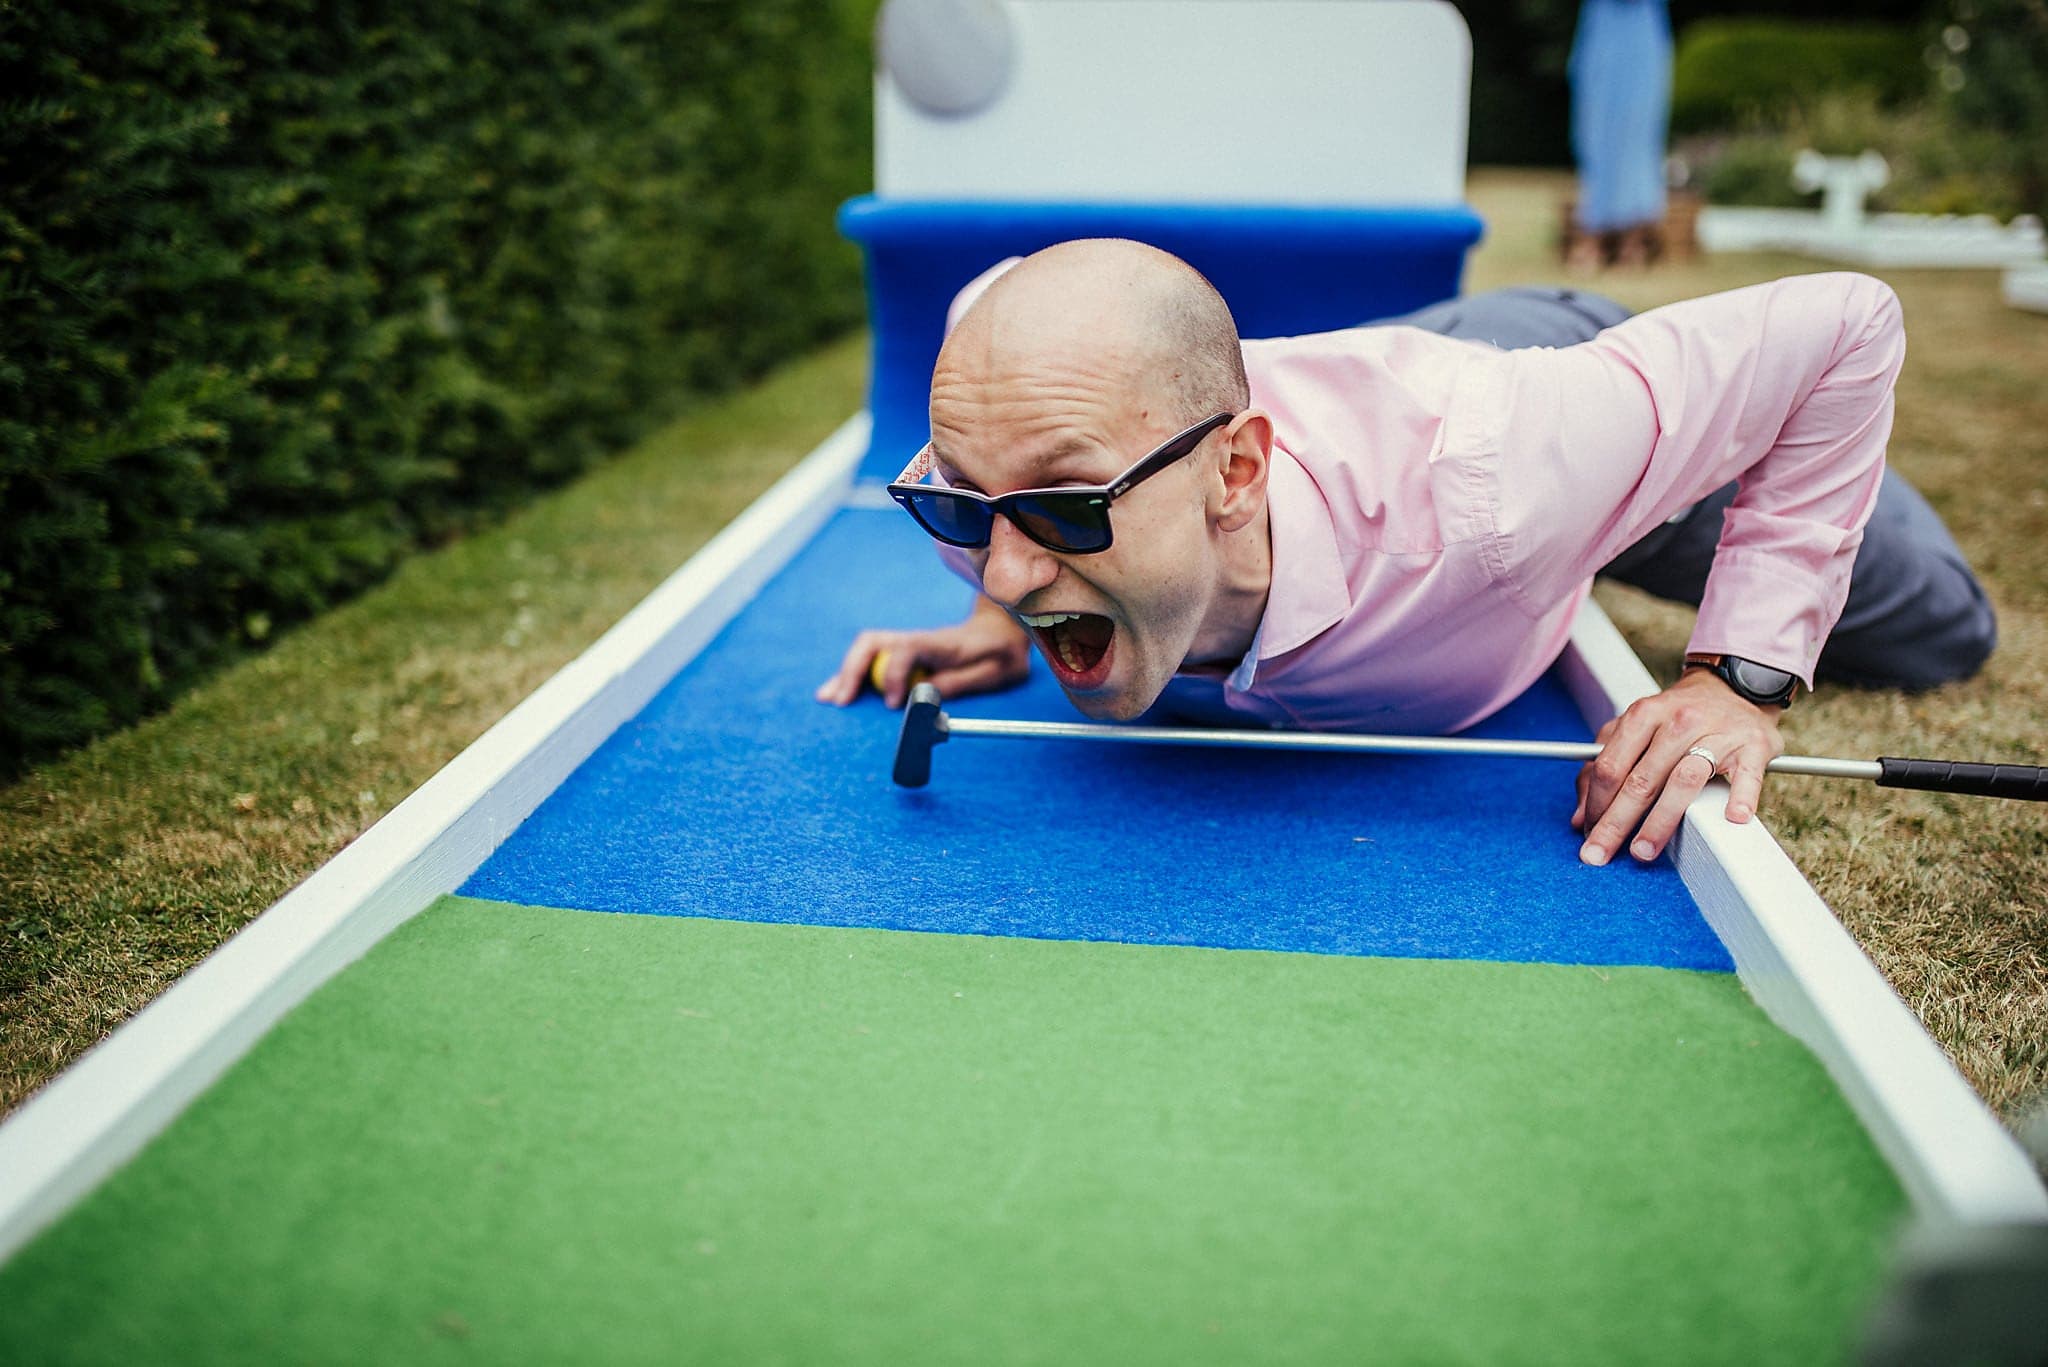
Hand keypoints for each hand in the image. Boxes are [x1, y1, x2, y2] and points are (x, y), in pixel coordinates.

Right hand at [814, 596, 1031, 708]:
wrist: (1001, 632)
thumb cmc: (998, 654)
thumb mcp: (992, 671)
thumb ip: (960, 682)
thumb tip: (925, 698)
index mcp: (940, 643)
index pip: (905, 650)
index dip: (894, 675)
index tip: (893, 703)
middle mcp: (917, 640)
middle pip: (873, 644)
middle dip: (853, 671)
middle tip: (841, 701)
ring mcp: (907, 645)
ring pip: (866, 651)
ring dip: (845, 673)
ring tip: (827, 698)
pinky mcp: (903, 655)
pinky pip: (871, 661)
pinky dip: (852, 676)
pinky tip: (837, 693)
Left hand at [1572, 669, 1785, 865]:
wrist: (1731, 690)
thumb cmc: (1675, 719)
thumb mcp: (1634, 731)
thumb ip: (1603, 768)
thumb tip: (1580, 818)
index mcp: (1643, 715)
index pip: (1611, 767)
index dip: (1596, 805)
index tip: (1588, 834)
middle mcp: (1678, 721)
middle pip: (1641, 780)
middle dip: (1616, 823)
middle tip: (1601, 854)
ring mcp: (1717, 732)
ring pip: (1684, 780)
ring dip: (1661, 821)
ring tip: (1643, 851)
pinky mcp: (1752, 745)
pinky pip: (1746, 775)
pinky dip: (1740, 797)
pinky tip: (1731, 819)